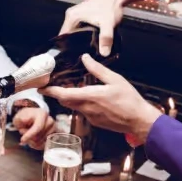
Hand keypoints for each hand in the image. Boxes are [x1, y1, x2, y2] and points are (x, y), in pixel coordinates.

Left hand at [13, 107, 54, 148]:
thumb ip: (20, 119)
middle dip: (29, 137)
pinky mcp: (53, 137)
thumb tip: (24, 120)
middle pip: (38, 137)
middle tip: (23, 132)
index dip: (30, 135)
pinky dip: (35, 145)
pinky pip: (42, 146)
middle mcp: (50, 121)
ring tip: (28, 134)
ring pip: (40, 142)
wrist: (31, 118)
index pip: (38, 127)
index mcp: (42, 114)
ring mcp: (53, 129)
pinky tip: (32, 140)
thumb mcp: (18, 116)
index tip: (22, 140)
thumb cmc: (24, 117)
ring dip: (31, 141)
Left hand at [41, 54, 161, 141]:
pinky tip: (90, 98)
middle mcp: (87, 108)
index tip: (42, 88)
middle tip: (58, 84)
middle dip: (60, 93)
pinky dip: (81, 104)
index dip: (51, 91)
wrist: (139, 121)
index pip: (64, 95)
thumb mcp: (115, 80)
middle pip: (66, 101)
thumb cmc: (130, 100)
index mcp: (90, 96)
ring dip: (71, 98)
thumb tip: (85, 58)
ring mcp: (90, 117)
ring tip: (75, 88)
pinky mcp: (95, 122)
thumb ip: (97, 69)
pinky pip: (82, 111)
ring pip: (74, 106)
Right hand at [59, 0, 151, 55]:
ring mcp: (76, 15)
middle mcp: (71, 16)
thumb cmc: (110, 7)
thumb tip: (104, 54)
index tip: (73, 57)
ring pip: (74, 33)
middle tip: (82, 56)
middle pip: (68, 36)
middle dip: (74, 46)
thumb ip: (106, 38)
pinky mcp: (82, 16)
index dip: (67, 48)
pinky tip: (90, 43)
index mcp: (72, 17)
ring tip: (86, 51)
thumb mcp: (108, 24)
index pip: (63, 36)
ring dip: (79, 41)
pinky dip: (83, 36)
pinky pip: (79, 30)